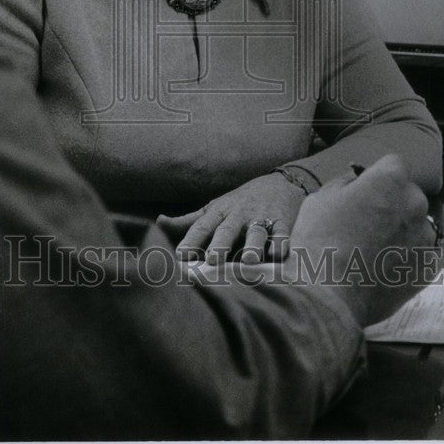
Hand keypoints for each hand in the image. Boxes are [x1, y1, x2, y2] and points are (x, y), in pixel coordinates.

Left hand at [157, 172, 305, 263]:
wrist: (279, 183)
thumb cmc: (239, 202)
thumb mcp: (213, 208)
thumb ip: (188, 221)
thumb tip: (159, 222)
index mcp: (220, 212)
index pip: (202, 226)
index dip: (191, 240)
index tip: (181, 256)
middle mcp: (239, 214)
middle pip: (228, 229)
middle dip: (221, 244)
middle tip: (213, 261)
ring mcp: (262, 217)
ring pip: (257, 232)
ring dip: (253, 245)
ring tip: (249, 260)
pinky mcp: (284, 222)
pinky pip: (283, 234)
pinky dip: (281, 244)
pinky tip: (278, 255)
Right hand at [289, 154, 436, 326]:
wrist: (329, 294)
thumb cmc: (320, 239)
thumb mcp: (321, 198)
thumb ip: (346, 183)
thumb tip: (356, 181)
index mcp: (391, 179)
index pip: (393, 164)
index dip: (377, 176)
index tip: (364, 191)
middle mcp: (415, 203)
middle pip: (407, 194)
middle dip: (392, 203)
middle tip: (366, 223)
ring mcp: (426, 237)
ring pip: (415, 225)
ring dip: (401, 231)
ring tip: (374, 251)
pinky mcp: (429, 268)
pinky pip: (420, 254)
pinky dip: (407, 258)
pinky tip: (383, 268)